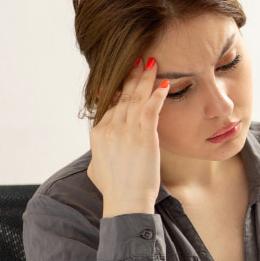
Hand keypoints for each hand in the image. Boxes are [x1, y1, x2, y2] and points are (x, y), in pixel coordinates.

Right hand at [87, 57, 169, 216]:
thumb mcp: (96, 167)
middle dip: (131, 75)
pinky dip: (157, 96)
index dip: (118, 88)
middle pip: (121, 96)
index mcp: (98, 133)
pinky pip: (150, 110)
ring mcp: (126, 132)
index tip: (125, 74)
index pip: (109, 104)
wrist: (126, 202)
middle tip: (138, 58)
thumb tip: (100, 150)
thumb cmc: (114, 190)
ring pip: (136, 98)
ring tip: (152, 62)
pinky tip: (163, 84)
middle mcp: (110, 128)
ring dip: (144, 79)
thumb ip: (98, 153)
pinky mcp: (144, 137)